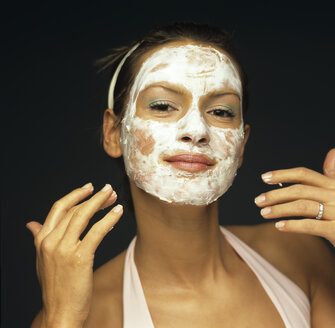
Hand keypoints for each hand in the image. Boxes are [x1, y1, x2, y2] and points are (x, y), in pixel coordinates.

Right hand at [26, 183, 122, 327]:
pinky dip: (109, 219)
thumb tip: (32, 224)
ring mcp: (64, 249)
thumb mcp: (42, 261)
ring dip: (101, 202)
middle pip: (75, 210)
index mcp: (42, 240)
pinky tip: (119, 212)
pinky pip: (97, 231)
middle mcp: (51, 241)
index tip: (89, 188)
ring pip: (84, 216)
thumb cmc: (56, 287)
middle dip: (94, 198)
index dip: (75, 195)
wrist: (60, 314)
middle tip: (109, 191)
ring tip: (114, 196)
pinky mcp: (80, 257)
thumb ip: (40, 239)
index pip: (59, 208)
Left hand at [254, 149, 334, 245]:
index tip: (264, 177)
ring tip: (263, 213)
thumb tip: (332, 153)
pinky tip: (279, 226)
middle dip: (275, 194)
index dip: (283, 174)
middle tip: (257, 201)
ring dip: (279, 209)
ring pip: (302, 206)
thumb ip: (333, 177)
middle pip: (300, 190)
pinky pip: (311, 225)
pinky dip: (293, 225)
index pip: (305, 174)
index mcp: (333, 185)